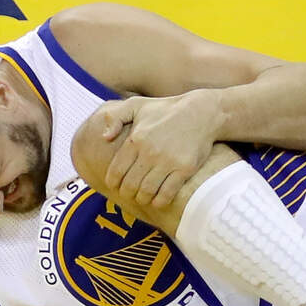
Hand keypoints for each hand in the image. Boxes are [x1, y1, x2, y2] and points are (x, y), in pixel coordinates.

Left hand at [95, 91, 221, 207]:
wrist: (201, 113)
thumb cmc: (166, 109)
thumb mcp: (137, 104)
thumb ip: (115, 116)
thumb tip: (104, 138)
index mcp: (136, 139)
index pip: (117, 170)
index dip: (113, 182)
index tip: (114, 185)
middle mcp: (150, 152)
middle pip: (131, 184)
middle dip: (127, 193)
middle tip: (129, 194)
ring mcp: (168, 161)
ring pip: (147, 191)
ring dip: (142, 198)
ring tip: (142, 198)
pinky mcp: (184, 169)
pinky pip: (167, 192)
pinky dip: (160, 201)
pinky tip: (158, 201)